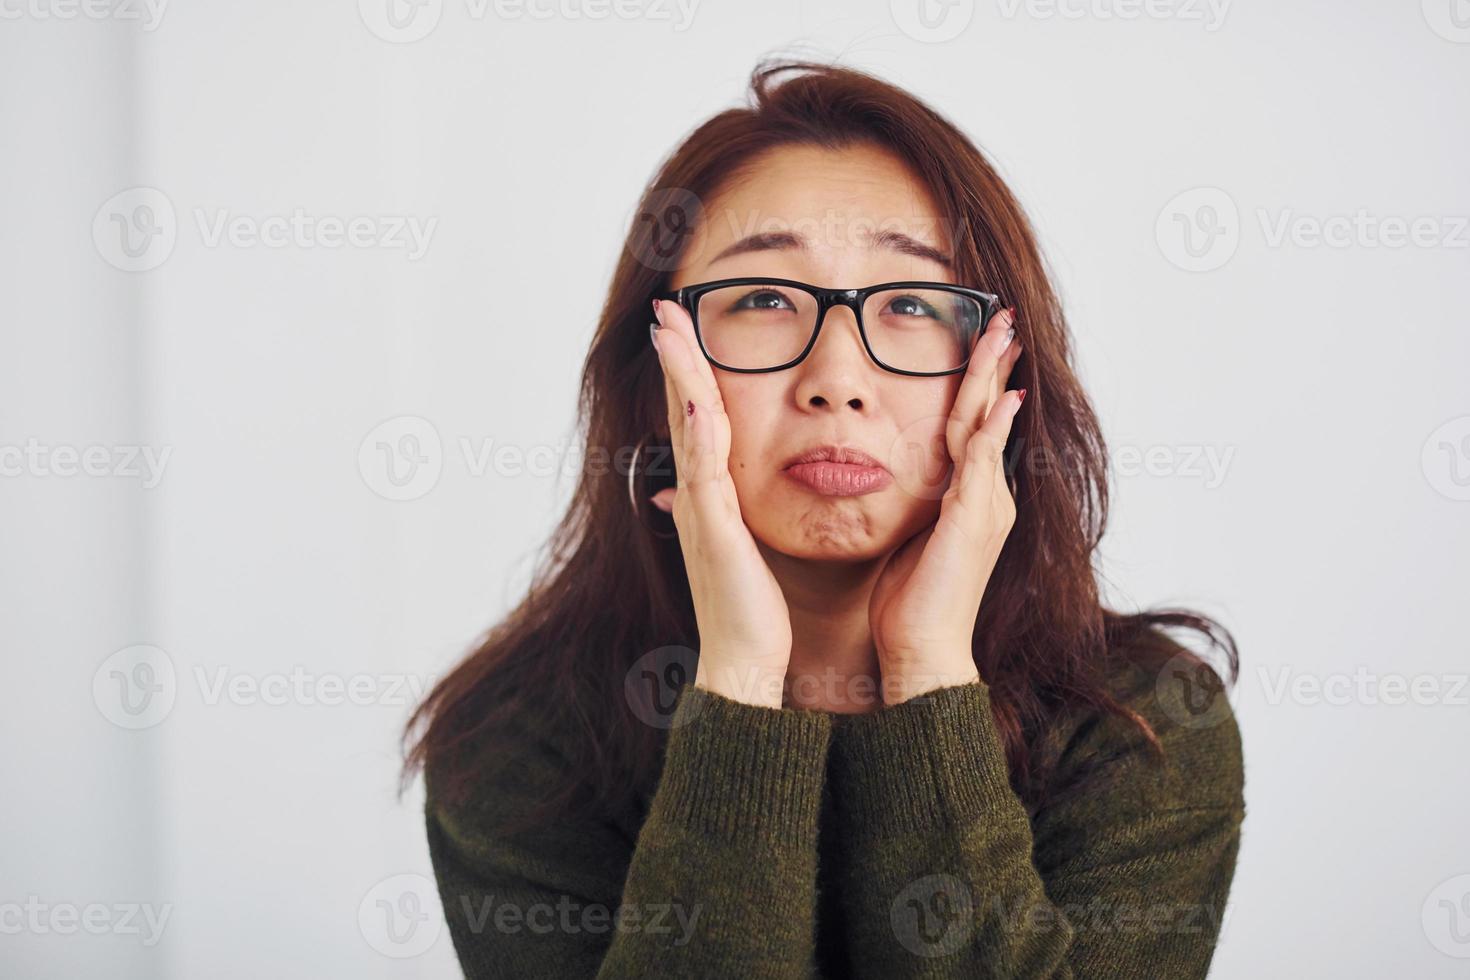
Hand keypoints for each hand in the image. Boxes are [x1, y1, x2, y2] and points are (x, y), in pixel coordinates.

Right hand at [650, 298, 792, 708]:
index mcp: (709, 495)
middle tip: (664, 309)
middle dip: (674, 356)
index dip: (688, 371)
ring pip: (687, 428)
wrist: (743, 664)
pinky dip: (700, 433)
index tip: (682, 327)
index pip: (697, 417)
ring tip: (669, 330)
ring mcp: (700, 511)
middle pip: (681, 410)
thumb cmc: (752, 610)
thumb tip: (715, 493)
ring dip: (678, 376)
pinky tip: (701, 398)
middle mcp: (696, 496)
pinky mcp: (714, 532)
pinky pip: (705, 473)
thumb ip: (733, 512)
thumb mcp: (746, 546)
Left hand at [868, 308, 1025, 703]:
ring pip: (989, 424)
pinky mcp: (973, 519)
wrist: (922, 653)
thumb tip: (892, 478)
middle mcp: (986, 497)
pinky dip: (993, 426)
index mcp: (969, 500)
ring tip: (1003, 333)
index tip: (980, 346)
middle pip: (988, 414)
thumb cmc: (908, 605)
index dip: (977, 384)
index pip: (973, 427)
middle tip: (1004, 318)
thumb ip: (911, 505)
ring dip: (994, 375)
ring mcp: (986, 507)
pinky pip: (985, 460)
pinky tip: (1001, 396)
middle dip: (994, 364)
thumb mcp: (907, 539)